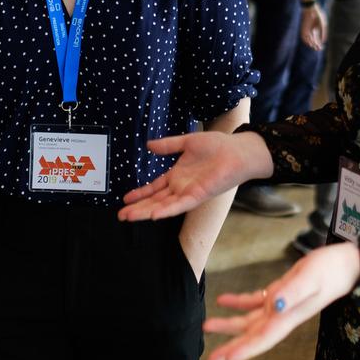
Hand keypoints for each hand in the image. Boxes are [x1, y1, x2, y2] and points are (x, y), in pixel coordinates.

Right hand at [118, 131, 267, 220]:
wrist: (239, 150)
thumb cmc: (218, 146)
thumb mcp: (187, 142)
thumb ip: (168, 145)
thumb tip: (148, 145)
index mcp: (177, 176)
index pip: (154, 188)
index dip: (140, 194)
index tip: (125, 199)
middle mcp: (181, 187)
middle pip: (155, 200)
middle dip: (137, 208)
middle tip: (120, 215)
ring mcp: (189, 192)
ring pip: (163, 205)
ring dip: (146, 212)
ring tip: (129, 217)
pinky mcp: (199, 194)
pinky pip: (180, 205)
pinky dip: (167, 210)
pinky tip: (154, 215)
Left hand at [204, 243, 359, 359]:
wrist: (348, 263)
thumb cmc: (332, 269)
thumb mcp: (312, 277)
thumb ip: (293, 291)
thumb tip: (274, 305)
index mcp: (289, 315)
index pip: (263, 338)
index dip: (243, 350)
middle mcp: (284, 314)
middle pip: (253, 335)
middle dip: (232, 347)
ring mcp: (283, 304)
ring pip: (251, 320)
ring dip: (230, 324)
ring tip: (208, 325)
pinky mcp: (283, 292)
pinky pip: (256, 301)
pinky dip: (239, 302)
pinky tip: (225, 300)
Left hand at [300, 5, 325, 50]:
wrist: (311, 9)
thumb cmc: (318, 16)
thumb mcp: (323, 25)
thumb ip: (323, 34)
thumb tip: (323, 42)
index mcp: (316, 29)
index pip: (317, 38)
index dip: (319, 43)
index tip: (322, 47)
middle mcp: (311, 30)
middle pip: (313, 40)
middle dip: (315, 45)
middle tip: (318, 49)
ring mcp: (306, 29)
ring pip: (308, 39)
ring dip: (311, 43)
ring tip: (314, 47)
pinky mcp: (303, 28)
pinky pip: (303, 36)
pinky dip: (306, 40)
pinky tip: (309, 43)